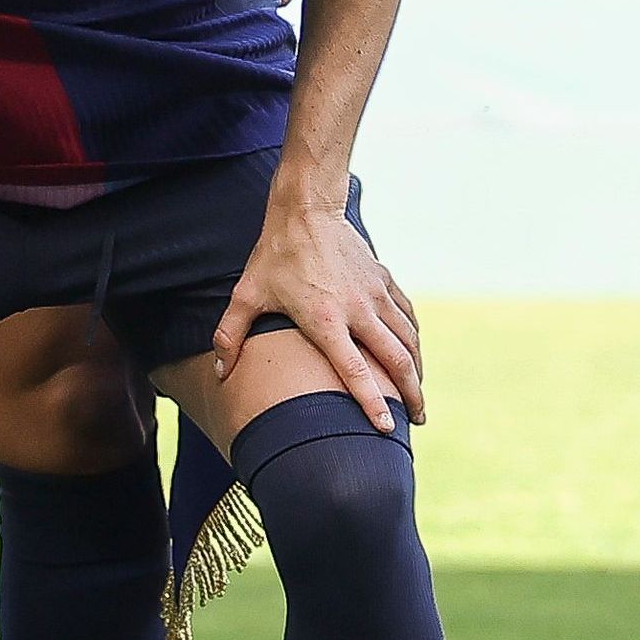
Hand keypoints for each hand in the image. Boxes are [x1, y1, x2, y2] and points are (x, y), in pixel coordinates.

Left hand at [223, 195, 421, 427]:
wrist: (307, 210)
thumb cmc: (275, 255)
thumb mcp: (247, 295)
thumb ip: (230, 335)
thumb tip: (220, 372)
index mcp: (325, 320)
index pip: (355, 371)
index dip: (372, 402)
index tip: (387, 429)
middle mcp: (358, 311)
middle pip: (396, 361)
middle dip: (410, 394)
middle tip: (416, 420)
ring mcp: (376, 295)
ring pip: (409, 340)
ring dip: (418, 371)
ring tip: (418, 396)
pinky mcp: (384, 280)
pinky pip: (408, 316)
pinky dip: (415, 339)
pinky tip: (414, 354)